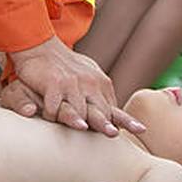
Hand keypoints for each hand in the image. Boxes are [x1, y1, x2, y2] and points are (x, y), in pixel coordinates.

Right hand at [6, 37, 142, 135]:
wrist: (40, 47)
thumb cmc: (65, 68)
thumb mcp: (87, 78)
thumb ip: (99, 97)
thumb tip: (116, 117)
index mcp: (100, 85)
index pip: (114, 109)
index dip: (127, 121)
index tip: (141, 130)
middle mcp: (89, 84)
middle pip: (99, 110)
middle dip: (105, 123)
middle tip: (112, 133)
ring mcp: (71, 84)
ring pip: (76, 109)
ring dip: (76, 120)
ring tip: (82, 127)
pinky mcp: (53, 84)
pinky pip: (54, 107)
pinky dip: (51, 115)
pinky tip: (49, 118)